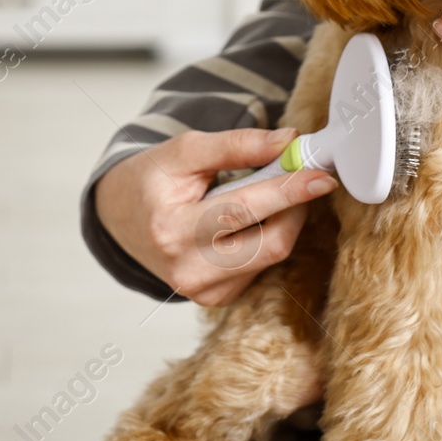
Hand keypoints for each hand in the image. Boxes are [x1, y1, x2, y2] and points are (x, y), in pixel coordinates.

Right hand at [94, 128, 336, 306]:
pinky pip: (260, 267)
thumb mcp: (184, 151)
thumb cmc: (152, 179)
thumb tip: (287, 141)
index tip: (320, 173)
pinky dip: (267, 238)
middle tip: (311, 177)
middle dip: (298, 207)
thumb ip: (235, 145)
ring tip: (278, 192)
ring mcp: (201, 290)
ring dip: (287, 221)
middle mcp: (186, 269)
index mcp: (171, 229)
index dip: (288, 191)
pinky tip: (253, 221)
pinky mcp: (215, 298)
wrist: (120, 218)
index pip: (243, 211)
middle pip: (270, 244)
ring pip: (272, 257)